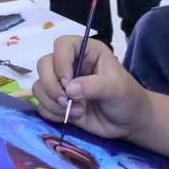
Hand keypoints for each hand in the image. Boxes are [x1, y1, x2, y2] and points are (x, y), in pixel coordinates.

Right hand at [33, 36, 152, 139]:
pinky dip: (52, 114)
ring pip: (39, 86)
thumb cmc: (127, 99)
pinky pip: (41, 105)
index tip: (69, 83)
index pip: (62, 45)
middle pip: (43, 64)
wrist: (129, 123)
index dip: (61, 63)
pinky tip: (72, 118)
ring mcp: (62, 84)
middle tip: (67, 102)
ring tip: (77, 112)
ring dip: (53, 103)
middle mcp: (71, 64)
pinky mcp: (58, 102)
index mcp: (87, 51)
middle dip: (52, 86)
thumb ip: (94, 86)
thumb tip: (69, 89)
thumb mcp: (116, 89)